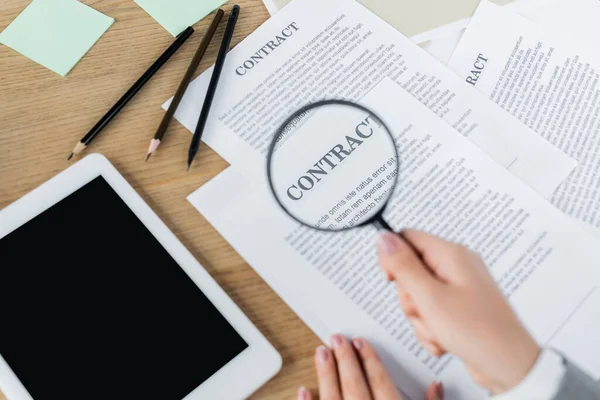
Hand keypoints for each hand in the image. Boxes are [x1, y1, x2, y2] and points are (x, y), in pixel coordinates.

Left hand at [297, 335, 442, 399]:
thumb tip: (437, 386)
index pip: (380, 383)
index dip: (370, 360)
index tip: (361, 342)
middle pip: (355, 385)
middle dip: (346, 359)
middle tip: (338, 338)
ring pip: (334, 398)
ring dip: (326, 374)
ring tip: (321, 352)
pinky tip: (303, 390)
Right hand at [377, 230, 540, 393]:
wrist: (509, 367)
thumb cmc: (478, 332)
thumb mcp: (430, 297)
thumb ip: (403, 266)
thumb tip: (383, 238)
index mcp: (451, 255)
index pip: (407, 238)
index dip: (393, 258)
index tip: (392, 280)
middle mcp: (456, 267)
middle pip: (410, 270)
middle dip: (409, 297)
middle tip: (424, 310)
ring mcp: (459, 288)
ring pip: (418, 295)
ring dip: (420, 317)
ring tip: (438, 329)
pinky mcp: (460, 307)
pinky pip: (431, 311)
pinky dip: (431, 327)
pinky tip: (444, 339)